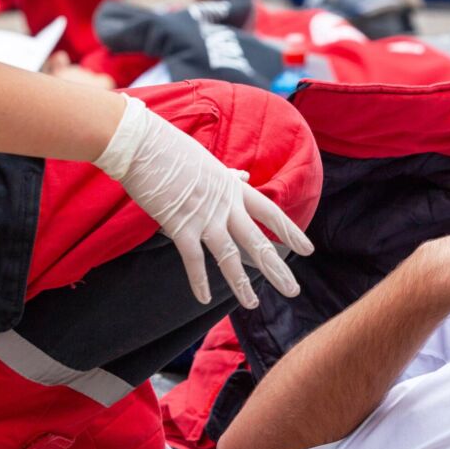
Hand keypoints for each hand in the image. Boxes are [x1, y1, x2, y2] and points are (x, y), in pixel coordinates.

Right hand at [94, 95, 313, 308]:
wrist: (141, 144)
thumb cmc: (170, 149)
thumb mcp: (208, 161)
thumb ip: (227, 177)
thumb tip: (243, 177)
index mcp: (233, 188)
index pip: (271, 214)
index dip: (291, 233)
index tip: (308, 250)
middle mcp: (225, 205)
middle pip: (257, 242)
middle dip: (277, 268)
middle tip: (293, 290)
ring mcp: (204, 217)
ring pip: (229, 257)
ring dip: (242, 284)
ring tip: (253, 304)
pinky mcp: (180, 226)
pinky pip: (194, 260)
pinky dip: (199, 281)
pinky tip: (205, 298)